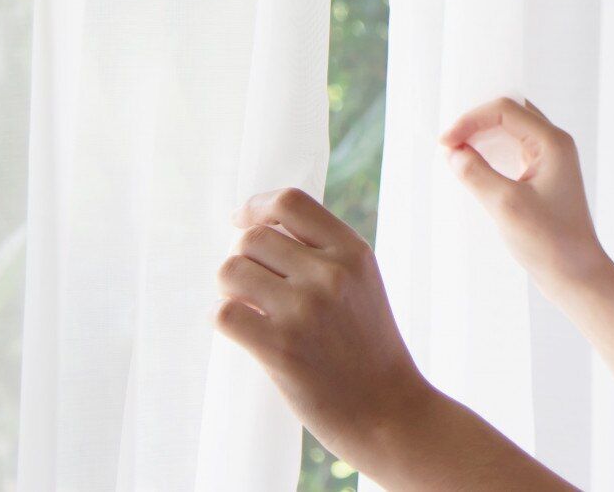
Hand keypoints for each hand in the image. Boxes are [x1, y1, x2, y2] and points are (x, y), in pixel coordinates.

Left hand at [212, 186, 434, 465]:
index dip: (257, 207)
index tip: (243, 222)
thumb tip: (256, 231)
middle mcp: (330, 274)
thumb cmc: (369, 349)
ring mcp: (304, 310)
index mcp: (353, 252)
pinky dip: (224, 320)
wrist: (390, 412)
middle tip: (251, 286)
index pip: (290, 202)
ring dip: (229, 290)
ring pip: (231, 271)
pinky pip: (224, 314)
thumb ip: (323, 254)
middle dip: (242, 259)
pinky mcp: (280, 347)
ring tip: (248, 309)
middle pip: (252, 238)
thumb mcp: (362, 284)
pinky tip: (243, 331)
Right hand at [438, 96, 612, 294]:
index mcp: (552, 143)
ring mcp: (550, 161)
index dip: (471, 120)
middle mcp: (554, 145)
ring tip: (456, 153)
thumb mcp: (506, 205)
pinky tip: (473, 168)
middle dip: (476, 123)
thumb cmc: (549, 242)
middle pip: (509, 114)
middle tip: (449, 144)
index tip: (445, 143)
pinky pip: (513, 152)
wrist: (577, 276)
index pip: (505, 110)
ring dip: (482, 137)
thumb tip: (453, 152)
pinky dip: (491, 154)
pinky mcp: (543, 178)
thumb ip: (476, 173)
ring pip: (510, 132)